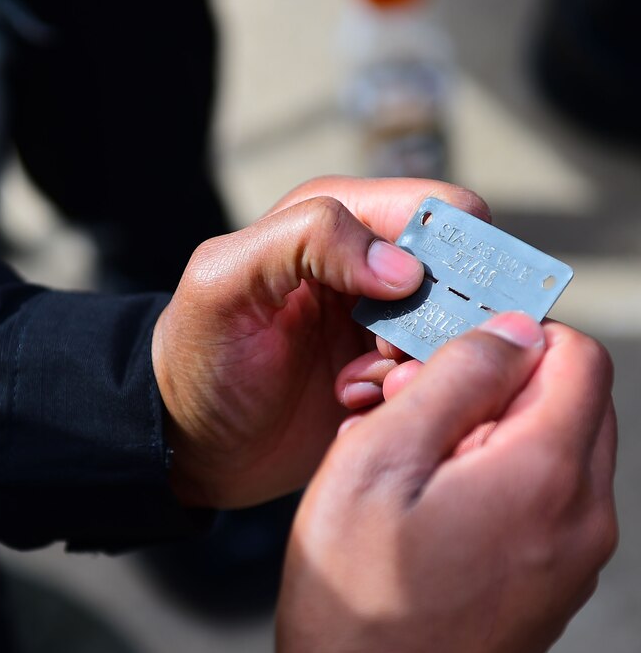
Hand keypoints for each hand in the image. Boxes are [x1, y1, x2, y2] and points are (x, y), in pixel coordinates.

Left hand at [152, 175, 490, 507]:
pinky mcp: (390, 375)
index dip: (447, 254)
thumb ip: (306, 240)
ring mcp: (385, 323)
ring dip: (419, 367)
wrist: (191, 442)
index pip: (438, 210)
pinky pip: (438, 378)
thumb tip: (405, 268)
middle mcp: (371, 264)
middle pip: (462, 274)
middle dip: (440, 321)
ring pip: (457, 332)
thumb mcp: (226, 283)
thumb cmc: (198, 357)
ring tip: (357, 391)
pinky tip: (353, 409)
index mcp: (336, 219)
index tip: (415, 307)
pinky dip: (410, 396)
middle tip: (385, 364)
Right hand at [268, 314, 617, 652]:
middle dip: (490, 383)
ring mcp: (574, 560)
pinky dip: (490, 480)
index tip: (441, 349)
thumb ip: (451, 382)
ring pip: (550, 449)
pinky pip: (539, 501)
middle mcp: (583, 516)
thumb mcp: (377, 464)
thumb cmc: (357, 598)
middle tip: (406, 407)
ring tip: (403, 463)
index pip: (572, 352)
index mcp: (545, 474)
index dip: (506, 332)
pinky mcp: (551, 588)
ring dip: (483, 433)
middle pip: (566, 399)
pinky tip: (420, 508)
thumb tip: (512, 330)